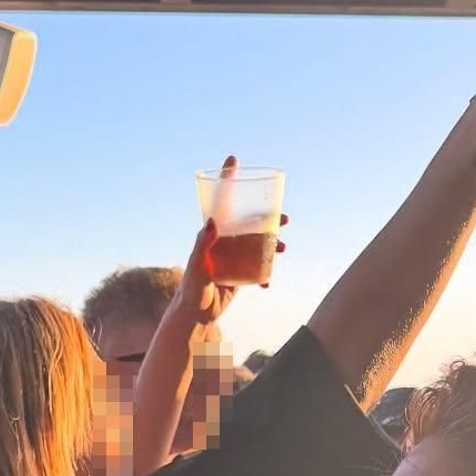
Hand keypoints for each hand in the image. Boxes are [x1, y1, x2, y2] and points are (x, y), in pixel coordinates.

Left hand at [181, 154, 288, 323]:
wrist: (194, 316)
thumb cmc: (191, 289)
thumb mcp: (196, 266)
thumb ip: (202, 245)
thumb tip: (212, 222)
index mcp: (211, 234)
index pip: (221, 202)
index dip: (227, 180)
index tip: (233, 159)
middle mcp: (224, 241)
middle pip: (249, 222)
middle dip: (268, 218)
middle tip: (285, 218)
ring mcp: (233, 257)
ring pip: (258, 244)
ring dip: (272, 244)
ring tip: (284, 248)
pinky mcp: (239, 274)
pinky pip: (257, 269)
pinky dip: (264, 274)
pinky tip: (266, 282)